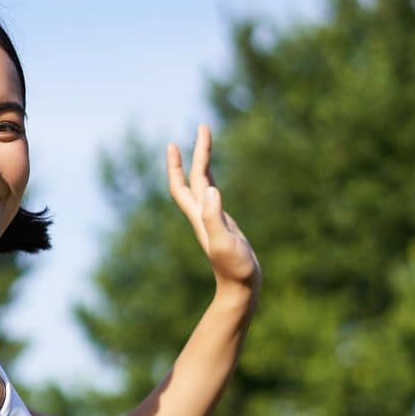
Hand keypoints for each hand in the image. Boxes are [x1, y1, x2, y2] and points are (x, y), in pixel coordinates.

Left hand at [167, 124, 260, 290]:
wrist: (241, 288)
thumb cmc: (235, 269)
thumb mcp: (224, 243)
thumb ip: (215, 217)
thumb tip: (211, 189)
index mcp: (200, 218)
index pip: (183, 186)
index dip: (177, 165)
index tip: (173, 143)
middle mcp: (203, 216)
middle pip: (194, 180)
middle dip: (196, 154)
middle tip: (204, 127)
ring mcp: (213, 220)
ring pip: (203, 186)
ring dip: (203, 164)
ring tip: (207, 142)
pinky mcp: (224, 225)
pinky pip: (214, 197)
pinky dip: (212, 182)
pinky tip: (213, 179)